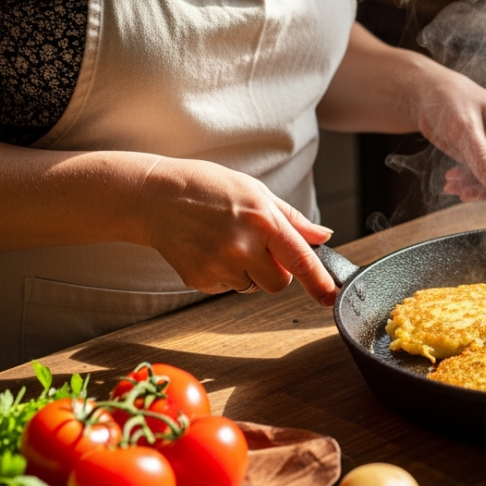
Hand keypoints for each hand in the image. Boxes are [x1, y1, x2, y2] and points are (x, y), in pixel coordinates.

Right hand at [137, 157, 336, 303]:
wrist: (155, 196)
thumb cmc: (208, 188)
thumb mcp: (256, 191)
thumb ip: (292, 219)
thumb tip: (323, 236)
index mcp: (262, 220)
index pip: (300, 259)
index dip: (319, 282)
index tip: (330, 297)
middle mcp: (243, 246)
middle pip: (278, 283)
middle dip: (275, 272)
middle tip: (256, 247)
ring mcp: (220, 265)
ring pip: (252, 286)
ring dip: (247, 271)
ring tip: (225, 241)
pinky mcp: (200, 280)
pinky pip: (227, 288)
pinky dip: (223, 274)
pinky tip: (209, 249)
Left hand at [413, 71, 485, 223]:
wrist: (427, 93)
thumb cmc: (448, 99)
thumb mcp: (463, 126)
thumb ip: (482, 155)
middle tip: (464, 194)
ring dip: (475, 188)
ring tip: (451, 184)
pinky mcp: (485, 156)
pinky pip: (483, 179)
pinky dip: (468, 184)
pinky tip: (451, 181)